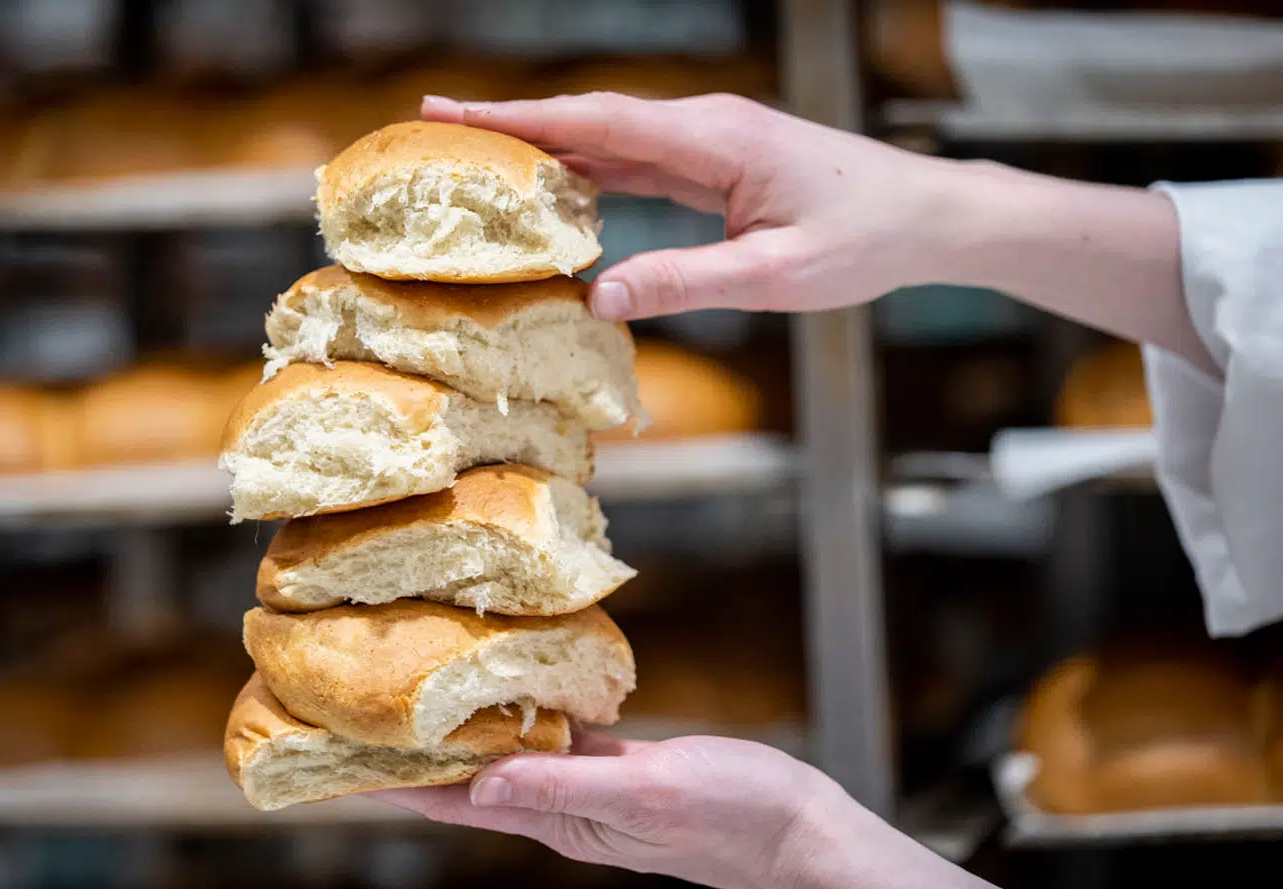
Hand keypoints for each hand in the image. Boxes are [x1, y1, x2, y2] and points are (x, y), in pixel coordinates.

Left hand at [372, 727, 1055, 888]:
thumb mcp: (649, 795)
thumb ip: (565, 787)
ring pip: (500, 755)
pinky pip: (549, 738)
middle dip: (403, 753)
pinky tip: (506, 689)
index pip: (450, 800)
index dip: (385, 782)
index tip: (325, 760)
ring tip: (402, 696)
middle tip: (345, 716)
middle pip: (460, 779)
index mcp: (558, 817)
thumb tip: (480, 786)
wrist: (801, 831)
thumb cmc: (734, 815)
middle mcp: (560, 805)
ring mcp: (589, 786)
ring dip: (451, 732)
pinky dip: (515, 715)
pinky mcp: (619, 766)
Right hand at [422, 92, 954, 322]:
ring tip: (480, 158)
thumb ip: (682, 283)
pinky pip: (640, 162)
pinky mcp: (720, 164)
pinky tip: (559, 189)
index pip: (596, 122)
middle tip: (437, 126)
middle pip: (591, 119)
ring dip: (548, 146)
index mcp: (713, 139)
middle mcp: (706, 127)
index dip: (519, 120)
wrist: (927, 217)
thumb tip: (595, 299)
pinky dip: (592, 170)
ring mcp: (712, 142)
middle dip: (513, 124)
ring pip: (612, 138)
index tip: (451, 112)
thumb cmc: (863, 241)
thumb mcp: (772, 277)